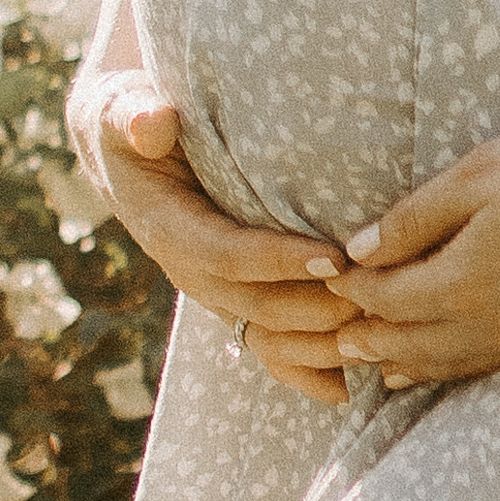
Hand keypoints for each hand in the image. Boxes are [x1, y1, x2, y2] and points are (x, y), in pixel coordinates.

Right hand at [74, 77, 351, 405]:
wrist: (123, 155)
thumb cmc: (130, 123)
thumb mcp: (122, 112)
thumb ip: (134, 117)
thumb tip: (153, 122)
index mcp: (169, 230)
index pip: (228, 254)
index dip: (278, 261)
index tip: (333, 256)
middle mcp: (193, 273)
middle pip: (258, 305)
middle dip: (317, 307)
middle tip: (376, 293)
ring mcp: (215, 294)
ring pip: (268, 337)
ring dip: (320, 345)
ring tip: (377, 334)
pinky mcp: (235, 301)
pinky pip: (268, 351)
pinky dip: (306, 374)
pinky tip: (349, 388)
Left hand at [323, 111, 499, 389]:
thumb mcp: (479, 175)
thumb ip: (413, 218)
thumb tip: (356, 251)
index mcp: (458, 281)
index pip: (384, 299)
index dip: (353, 290)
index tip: (331, 277)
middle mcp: (485, 322)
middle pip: (407, 343)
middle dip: (367, 338)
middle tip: (334, 333)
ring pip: (445, 364)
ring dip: (403, 364)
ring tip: (374, 364)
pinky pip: (482, 364)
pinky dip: (448, 369)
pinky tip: (439, 365)